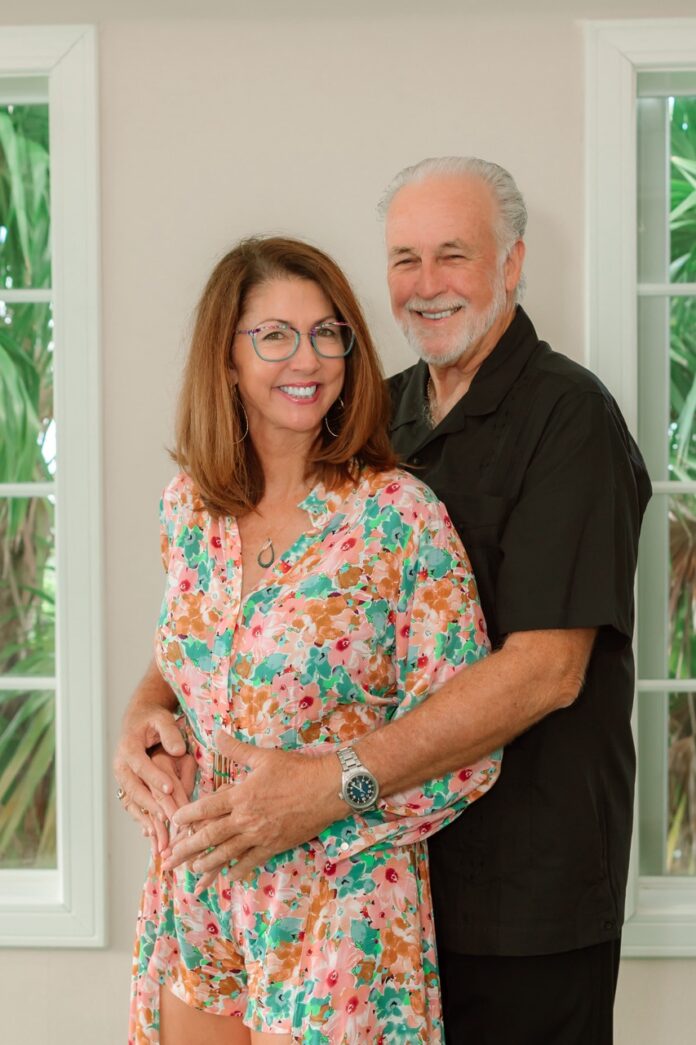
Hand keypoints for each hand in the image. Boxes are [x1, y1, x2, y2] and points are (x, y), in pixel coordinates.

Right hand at [113, 690, 194, 851]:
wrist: (138, 721)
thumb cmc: (153, 720)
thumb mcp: (162, 719)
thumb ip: (170, 733)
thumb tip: (178, 750)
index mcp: (128, 748)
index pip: (141, 765)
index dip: (154, 777)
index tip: (170, 788)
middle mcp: (121, 767)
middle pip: (135, 789)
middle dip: (152, 806)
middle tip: (169, 819)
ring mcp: (123, 780)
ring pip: (133, 803)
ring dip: (146, 821)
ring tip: (160, 838)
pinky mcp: (128, 789)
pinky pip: (134, 808)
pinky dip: (143, 822)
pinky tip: (152, 836)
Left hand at [164, 731, 343, 889]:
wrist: (328, 789)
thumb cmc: (297, 770)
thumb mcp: (264, 756)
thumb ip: (237, 750)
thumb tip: (217, 734)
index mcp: (241, 795)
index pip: (207, 808)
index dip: (188, 815)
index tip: (174, 822)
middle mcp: (246, 819)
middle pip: (210, 836)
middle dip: (187, 849)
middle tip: (169, 860)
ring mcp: (260, 836)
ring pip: (228, 853)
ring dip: (208, 863)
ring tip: (192, 871)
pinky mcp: (275, 845)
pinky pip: (252, 862)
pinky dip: (239, 870)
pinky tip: (229, 876)